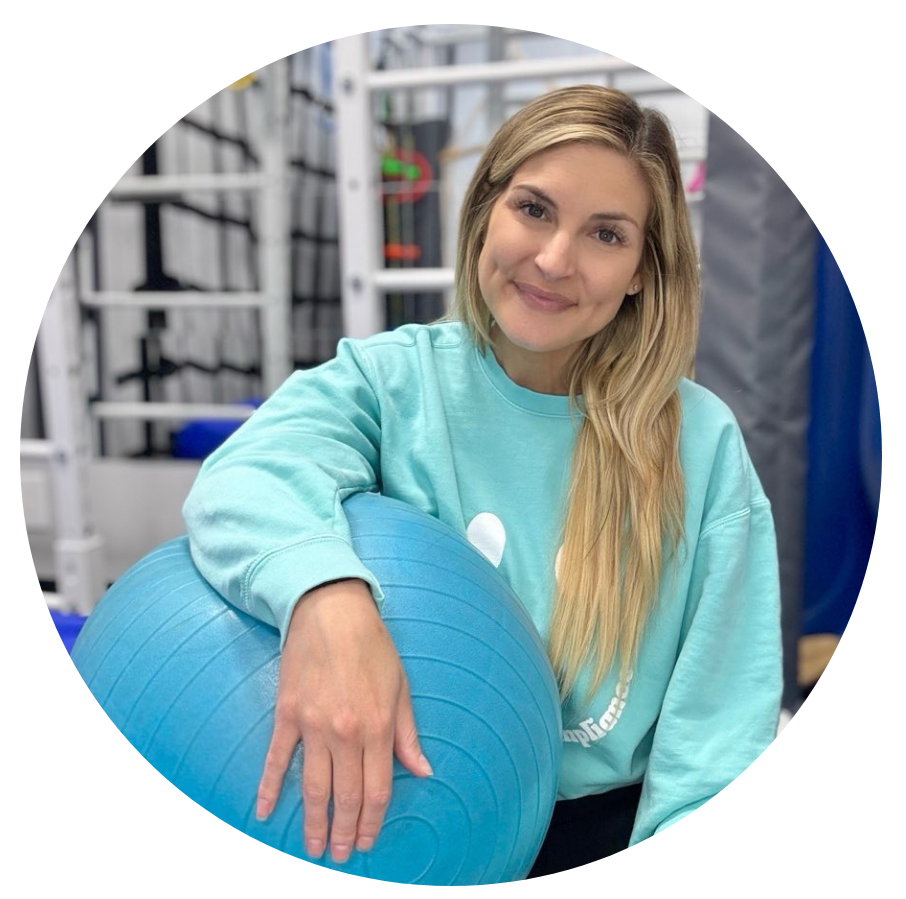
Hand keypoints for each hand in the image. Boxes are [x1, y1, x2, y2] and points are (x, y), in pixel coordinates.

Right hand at [255, 579, 432, 862]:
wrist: (331, 611)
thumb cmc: (372, 647)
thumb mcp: (400, 687)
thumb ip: (407, 734)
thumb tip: (422, 771)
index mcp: (378, 727)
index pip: (377, 789)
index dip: (373, 821)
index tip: (367, 841)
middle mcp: (346, 732)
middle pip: (346, 795)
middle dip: (344, 831)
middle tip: (339, 855)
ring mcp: (313, 725)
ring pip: (313, 786)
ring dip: (313, 821)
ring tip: (313, 848)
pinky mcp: (287, 714)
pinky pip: (276, 758)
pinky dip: (269, 787)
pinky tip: (264, 811)